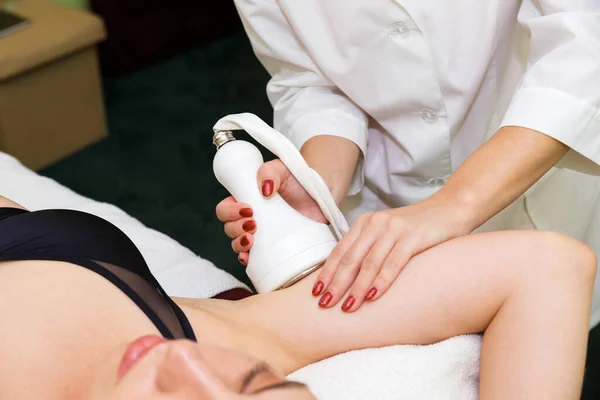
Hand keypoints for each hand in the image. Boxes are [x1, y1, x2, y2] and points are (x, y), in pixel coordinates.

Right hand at [215, 159, 325, 264]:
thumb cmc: (298, 181)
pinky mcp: (272, 247)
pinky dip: (248, 259)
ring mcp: (260, 234)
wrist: (320, 196)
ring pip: (238, 244)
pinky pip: (254, 258)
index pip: (225, 209)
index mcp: (245, 199)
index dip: (230, 212)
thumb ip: (270, 172)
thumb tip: (264, 189)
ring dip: (240, 244)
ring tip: (252, 240)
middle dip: (236, 229)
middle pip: (229, 228)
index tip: (248, 210)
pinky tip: (249, 258)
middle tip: (253, 224)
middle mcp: (249, 218)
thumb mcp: (282, 169)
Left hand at [311, 198, 473, 311]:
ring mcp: (394, 229)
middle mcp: (376, 224)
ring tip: (347, 307)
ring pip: (369, 263)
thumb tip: (348, 277)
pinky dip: (382, 280)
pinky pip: (393, 262)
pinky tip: (373, 296)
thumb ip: (369, 248)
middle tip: (325, 304)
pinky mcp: (413, 237)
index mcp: (365, 223)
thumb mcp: (387, 233)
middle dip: (336, 283)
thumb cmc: (418, 227)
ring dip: (356, 287)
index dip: (327, 272)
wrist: (451, 209)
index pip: (340, 250)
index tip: (315, 292)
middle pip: (350, 258)